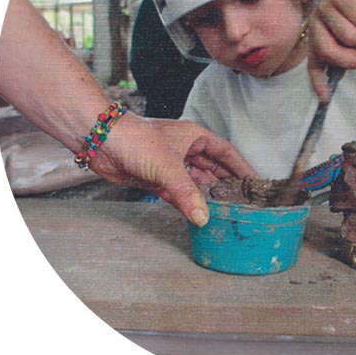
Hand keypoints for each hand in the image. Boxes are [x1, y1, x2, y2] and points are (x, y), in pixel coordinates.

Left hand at [89, 112, 256, 226]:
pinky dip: (188, 202)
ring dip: (207, 195)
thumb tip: (203, 217)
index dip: (242, 166)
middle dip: (227, 183)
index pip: (226, 152)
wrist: (101, 141)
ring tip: (225, 211)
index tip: (255, 181)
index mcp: (195, 136)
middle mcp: (186, 149)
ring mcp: (171, 164)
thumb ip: (187, 194)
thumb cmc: (136, 140)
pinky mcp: (157, 178)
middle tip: (242, 201)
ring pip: (196, 182)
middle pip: (213, 168)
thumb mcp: (168, 166)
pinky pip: (179, 192)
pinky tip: (198, 213)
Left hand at [307, 0, 355, 101]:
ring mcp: (325, 7)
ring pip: (350, 37)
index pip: (314, 64)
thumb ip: (343, 58)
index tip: (325, 98)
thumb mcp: (351, 42)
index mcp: (316, 37)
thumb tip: (333, 83)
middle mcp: (315, 22)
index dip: (318, 82)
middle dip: (352, 58)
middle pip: (329, 52)